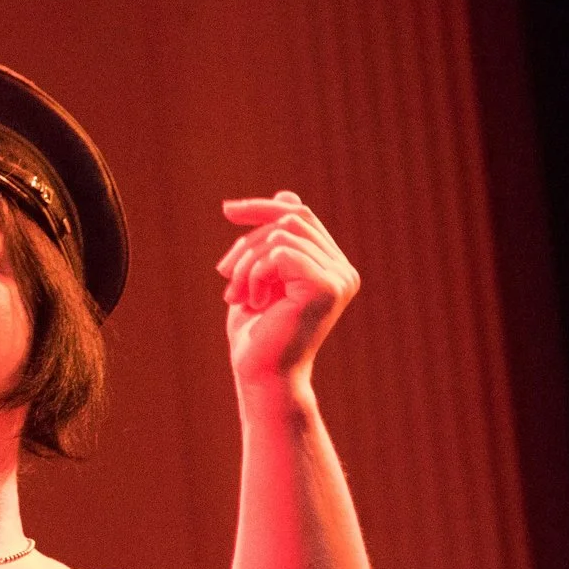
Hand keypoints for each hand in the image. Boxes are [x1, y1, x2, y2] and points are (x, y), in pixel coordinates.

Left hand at [217, 192, 358, 392]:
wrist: (260, 374)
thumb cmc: (256, 333)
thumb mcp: (260, 277)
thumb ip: (274, 241)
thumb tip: (288, 194)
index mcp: (331, 266)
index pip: (300, 216)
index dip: (263, 207)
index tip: (227, 210)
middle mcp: (343, 270)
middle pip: (290, 219)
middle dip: (248, 242)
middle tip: (225, 274)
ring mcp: (339, 279)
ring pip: (281, 235)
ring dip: (247, 263)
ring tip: (237, 294)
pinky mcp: (326, 287)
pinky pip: (280, 253)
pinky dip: (255, 273)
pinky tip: (252, 302)